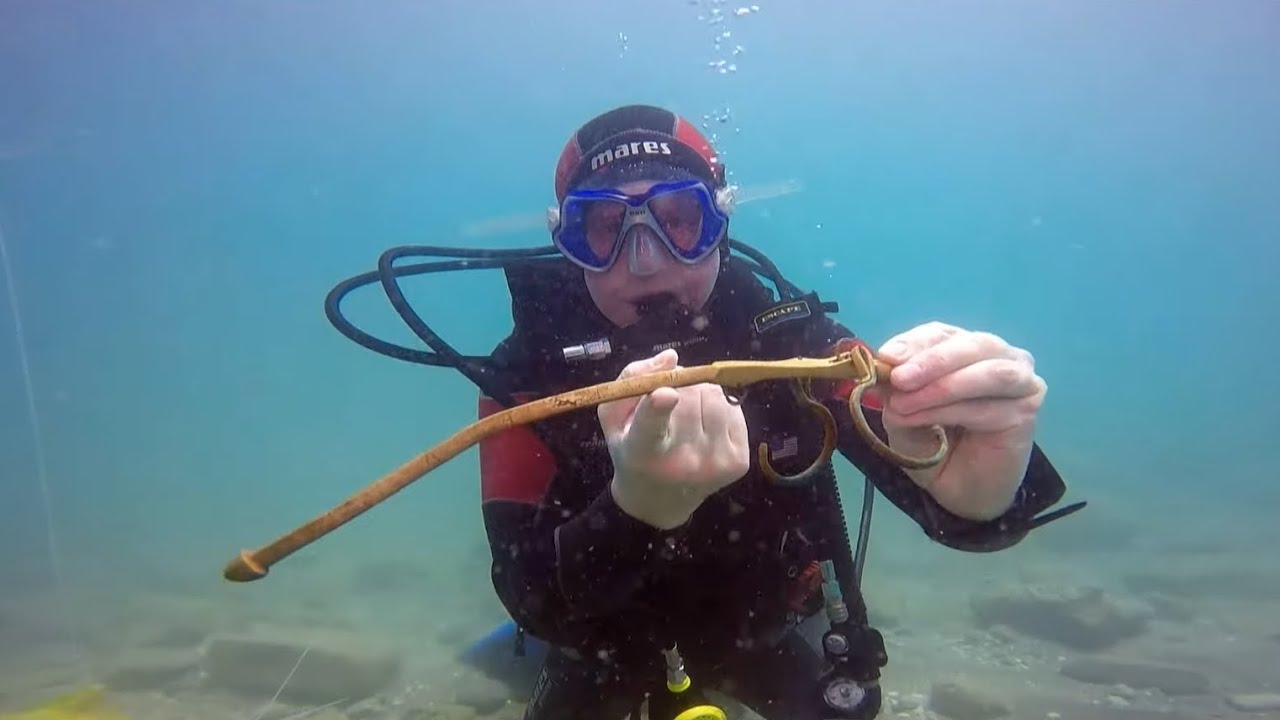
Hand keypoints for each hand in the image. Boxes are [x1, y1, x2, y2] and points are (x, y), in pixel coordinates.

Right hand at [598, 348, 750, 529]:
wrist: (658, 502)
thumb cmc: (630, 452)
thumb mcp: (613, 418)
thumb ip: (632, 380)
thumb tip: (671, 358)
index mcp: (642, 452)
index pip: (651, 427)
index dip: (658, 407)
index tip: (664, 393)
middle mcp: (681, 462)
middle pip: (688, 395)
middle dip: (679, 387)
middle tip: (668, 402)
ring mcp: (714, 463)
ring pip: (714, 395)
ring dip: (700, 394)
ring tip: (686, 416)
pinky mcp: (738, 462)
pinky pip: (733, 408)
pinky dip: (718, 407)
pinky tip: (704, 427)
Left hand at [876, 322, 1045, 519]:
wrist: (962, 492)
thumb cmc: (936, 447)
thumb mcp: (903, 415)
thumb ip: (895, 392)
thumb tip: (880, 370)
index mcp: (964, 350)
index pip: (942, 334)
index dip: (914, 342)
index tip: (887, 356)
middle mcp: (998, 357)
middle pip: (970, 345)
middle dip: (930, 360)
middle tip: (898, 378)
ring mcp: (1019, 381)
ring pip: (986, 371)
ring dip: (941, 386)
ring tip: (904, 403)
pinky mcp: (1026, 411)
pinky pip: (987, 406)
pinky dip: (949, 410)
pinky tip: (921, 419)